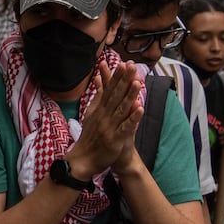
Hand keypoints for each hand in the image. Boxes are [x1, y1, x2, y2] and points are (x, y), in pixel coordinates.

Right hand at [67, 62, 141, 178]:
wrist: (83, 160)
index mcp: (99, 109)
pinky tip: (140, 108)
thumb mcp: (91, 113)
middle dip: (124, 80)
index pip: (109, 90)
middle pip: (115, 95)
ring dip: (130, 95)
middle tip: (132, 66)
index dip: (116, 77)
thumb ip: (97, 97)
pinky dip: (133, 117)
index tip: (123, 64)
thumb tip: (99, 80)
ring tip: (138, 82)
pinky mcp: (114, 139)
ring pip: (121, 108)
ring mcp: (109, 126)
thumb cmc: (89, 137)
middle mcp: (103, 115)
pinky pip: (125, 126)